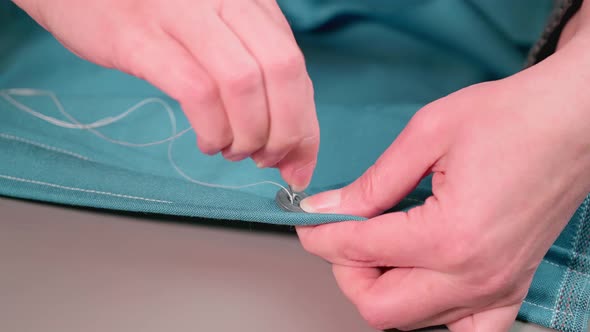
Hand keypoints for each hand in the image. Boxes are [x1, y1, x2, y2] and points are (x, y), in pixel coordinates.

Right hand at [14, 0, 318, 189]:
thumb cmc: (156, 17)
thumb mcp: (218, 34)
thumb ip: (257, 78)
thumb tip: (292, 148)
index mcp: (251, 1)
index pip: (297, 66)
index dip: (305, 124)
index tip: (300, 163)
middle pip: (282, 72)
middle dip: (285, 131)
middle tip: (267, 160)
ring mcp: (183, 14)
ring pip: (243, 83)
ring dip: (247, 134)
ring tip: (233, 150)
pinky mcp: (141, 37)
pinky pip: (197, 91)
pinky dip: (213, 128)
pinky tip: (209, 142)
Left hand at [296, 30, 589, 330]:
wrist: (571, 121)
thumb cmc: (512, 118)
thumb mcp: (428, 134)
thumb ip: (372, 182)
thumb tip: (328, 207)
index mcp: (449, 235)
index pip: (358, 250)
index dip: (321, 234)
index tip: (309, 220)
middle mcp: (474, 274)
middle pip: (378, 307)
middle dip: (348, 270)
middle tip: (347, 233)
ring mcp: (496, 288)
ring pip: (412, 321)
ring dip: (383, 287)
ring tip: (384, 245)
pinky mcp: (510, 286)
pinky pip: (464, 330)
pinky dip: (432, 313)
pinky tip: (424, 278)